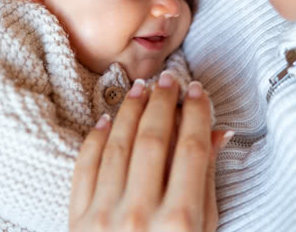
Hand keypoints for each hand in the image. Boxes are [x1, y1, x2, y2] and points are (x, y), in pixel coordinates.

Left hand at [69, 71, 232, 231]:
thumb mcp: (201, 230)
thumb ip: (206, 183)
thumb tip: (217, 133)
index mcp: (180, 220)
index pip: (191, 149)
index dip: (196, 114)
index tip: (197, 92)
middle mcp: (141, 215)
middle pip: (153, 140)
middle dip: (163, 102)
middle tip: (169, 79)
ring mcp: (105, 217)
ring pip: (117, 147)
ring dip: (130, 111)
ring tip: (141, 88)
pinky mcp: (78, 219)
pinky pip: (86, 168)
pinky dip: (96, 139)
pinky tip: (107, 119)